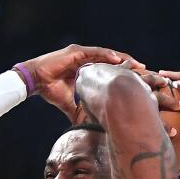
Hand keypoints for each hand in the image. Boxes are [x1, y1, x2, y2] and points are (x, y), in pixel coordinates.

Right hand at [21, 44, 141, 122]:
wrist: (35, 82)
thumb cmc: (49, 90)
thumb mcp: (68, 104)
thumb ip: (77, 111)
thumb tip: (83, 126)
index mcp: (86, 69)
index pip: (108, 71)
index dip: (121, 75)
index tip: (137, 81)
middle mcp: (86, 59)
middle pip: (111, 61)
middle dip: (127, 65)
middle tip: (144, 70)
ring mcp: (81, 54)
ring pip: (107, 55)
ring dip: (122, 59)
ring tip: (137, 64)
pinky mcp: (76, 52)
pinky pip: (95, 53)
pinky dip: (107, 56)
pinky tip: (119, 59)